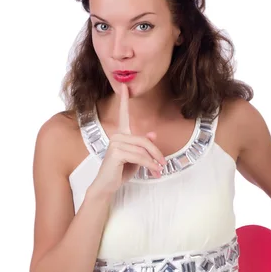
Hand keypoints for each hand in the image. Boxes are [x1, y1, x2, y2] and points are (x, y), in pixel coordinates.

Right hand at [88, 84, 166, 198]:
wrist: (107, 186)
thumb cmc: (120, 172)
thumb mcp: (136, 158)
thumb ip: (144, 146)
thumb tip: (153, 134)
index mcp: (121, 135)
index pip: (123, 114)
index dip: (124, 99)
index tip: (124, 85)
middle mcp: (117, 136)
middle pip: (144, 140)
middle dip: (156, 153)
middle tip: (163, 164)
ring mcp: (115, 143)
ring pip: (143, 149)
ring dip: (154, 161)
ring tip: (159, 171)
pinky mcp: (116, 152)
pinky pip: (139, 156)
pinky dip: (149, 164)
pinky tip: (153, 171)